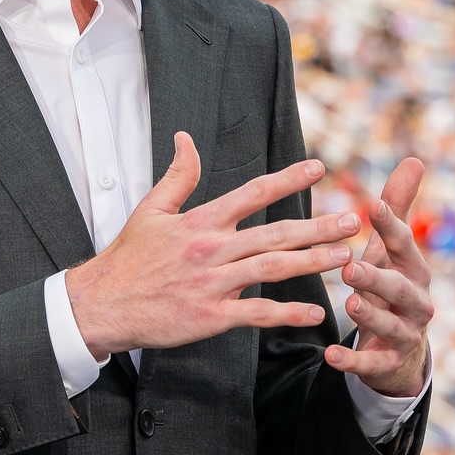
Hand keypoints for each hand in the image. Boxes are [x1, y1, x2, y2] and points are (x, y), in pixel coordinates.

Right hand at [65, 131, 357, 357]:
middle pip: (274, 233)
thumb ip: (177, 176)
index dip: (288, 179)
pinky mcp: (209, 316)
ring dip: (313, 262)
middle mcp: (211, 249)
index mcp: (200, 221)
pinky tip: (315, 313)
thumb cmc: (127, 258)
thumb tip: (186, 138)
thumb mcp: (149, 209)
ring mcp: (212, 284)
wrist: (102, 303)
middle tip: (353, 221)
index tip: (319, 167)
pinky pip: (256, 314)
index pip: (252, 192)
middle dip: (317, 226)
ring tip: (346, 257)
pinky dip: (287, 313)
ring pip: (272, 269)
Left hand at [321, 157, 431, 400]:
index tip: (373, 206)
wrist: (401, 348)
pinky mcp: (390, 364)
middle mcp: (416, 301)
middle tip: (350, 267)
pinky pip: (372, 365)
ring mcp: (406, 333)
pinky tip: (330, 356)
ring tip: (347, 303)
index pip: (404, 245)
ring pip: (390, 325)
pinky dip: (353, 362)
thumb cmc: (390, 283)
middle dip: (377, 277)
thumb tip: (415, 159)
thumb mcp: (392, 249)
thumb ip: (398, 208)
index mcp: (414, 269)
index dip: (391, 226)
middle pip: (398, 288)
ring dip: (369, 315)